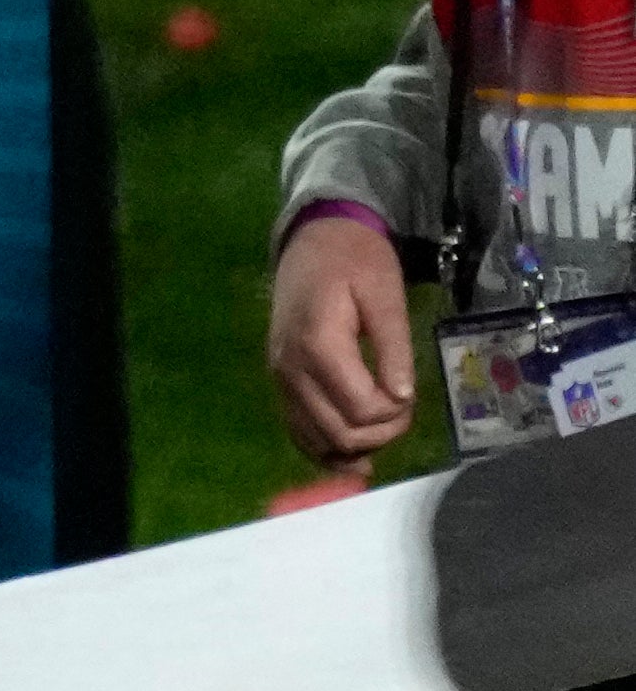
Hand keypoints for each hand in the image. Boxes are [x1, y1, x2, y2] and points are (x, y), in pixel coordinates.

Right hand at [269, 211, 416, 467]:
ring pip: (316, 438)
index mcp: (318, 343)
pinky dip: (324, 447)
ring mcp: (280, 376)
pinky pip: (297, 429)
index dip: (395, 414)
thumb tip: (402, 397)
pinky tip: (350, 451)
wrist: (315, 239)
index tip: (410, 395)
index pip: (360, 408)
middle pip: (338, 432)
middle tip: (403, 412)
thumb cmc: (356, 261)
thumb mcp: (385, 295)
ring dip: (355, 445)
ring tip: (382, 426)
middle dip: (380, 433)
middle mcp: (290, 367)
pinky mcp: (279, 379)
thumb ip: (394, 347)